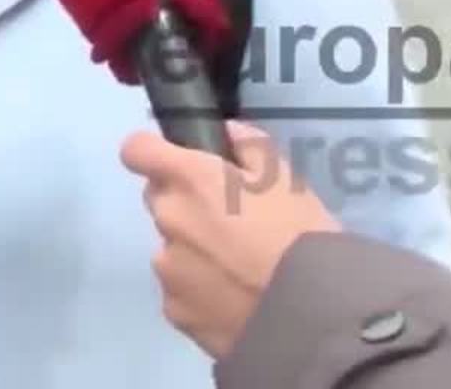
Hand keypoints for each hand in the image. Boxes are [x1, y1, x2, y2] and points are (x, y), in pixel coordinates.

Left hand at [119, 122, 341, 358]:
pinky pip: (178, 290)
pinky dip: (198, 291)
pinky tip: (234, 300)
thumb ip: (248, 147)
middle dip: (185, 205)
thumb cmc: (301, 234)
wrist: (313, 315)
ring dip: (192, 251)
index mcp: (189, 179)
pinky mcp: (173, 310)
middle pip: (160, 200)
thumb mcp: (286, 177)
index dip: (152, 153)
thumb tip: (226, 135)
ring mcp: (166, 268)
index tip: (177, 164)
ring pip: (169, 247)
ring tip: (238, 271)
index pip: (136, 150)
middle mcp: (168, 218)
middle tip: (230, 224)